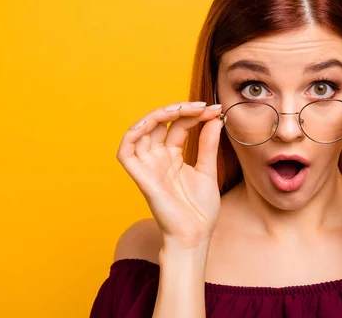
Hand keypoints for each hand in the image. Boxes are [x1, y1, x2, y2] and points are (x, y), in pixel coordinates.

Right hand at [116, 101, 222, 247]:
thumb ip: (208, 144)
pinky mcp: (141, 177)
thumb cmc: (200, 210)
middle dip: (180, 109)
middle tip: (203, 106)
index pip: (179, 126)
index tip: (216, 110)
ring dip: (159, 114)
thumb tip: (215, 119)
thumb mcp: (208, 170)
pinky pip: (126, 152)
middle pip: (160, 123)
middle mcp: (158, 158)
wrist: (195, 235)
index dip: (194, 114)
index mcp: (173, 157)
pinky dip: (133, 134)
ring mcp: (148, 166)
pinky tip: (152, 123)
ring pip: (141, 130)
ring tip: (183, 108)